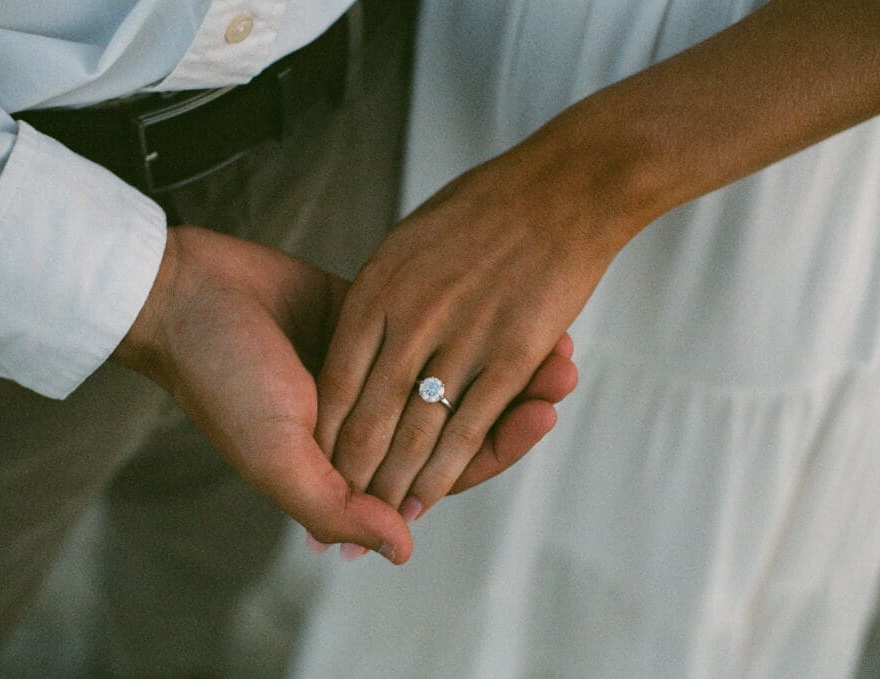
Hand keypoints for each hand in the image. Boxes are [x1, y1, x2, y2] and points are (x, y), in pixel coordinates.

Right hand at [113, 226, 578, 562]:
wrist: (186, 298)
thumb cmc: (221, 380)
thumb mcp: (273, 454)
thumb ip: (335, 503)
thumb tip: (402, 547)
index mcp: (352, 460)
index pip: (444, 466)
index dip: (496, 445)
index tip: (543, 412)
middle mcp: (371, 419)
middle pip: (459, 418)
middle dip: (514, 398)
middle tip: (564, 369)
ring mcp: (374, 367)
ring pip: (451, 371)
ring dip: (498, 358)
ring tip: (553, 334)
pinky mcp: (371, 319)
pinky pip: (431, 326)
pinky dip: (465, 320)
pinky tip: (502, 304)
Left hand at [315, 139, 623, 524]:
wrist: (566, 186)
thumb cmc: (489, 208)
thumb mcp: (412, 240)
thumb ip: (385, 293)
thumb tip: (360, 331)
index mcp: (378, 287)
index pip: (336, 379)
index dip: (324, 431)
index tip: (314, 465)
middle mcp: (411, 316)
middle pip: (368, 415)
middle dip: (351, 474)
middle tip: (338, 514)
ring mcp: (461, 336)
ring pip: (414, 432)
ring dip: (394, 484)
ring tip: (379, 519)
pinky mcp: (511, 354)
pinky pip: (467, 427)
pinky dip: (445, 472)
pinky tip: (427, 499)